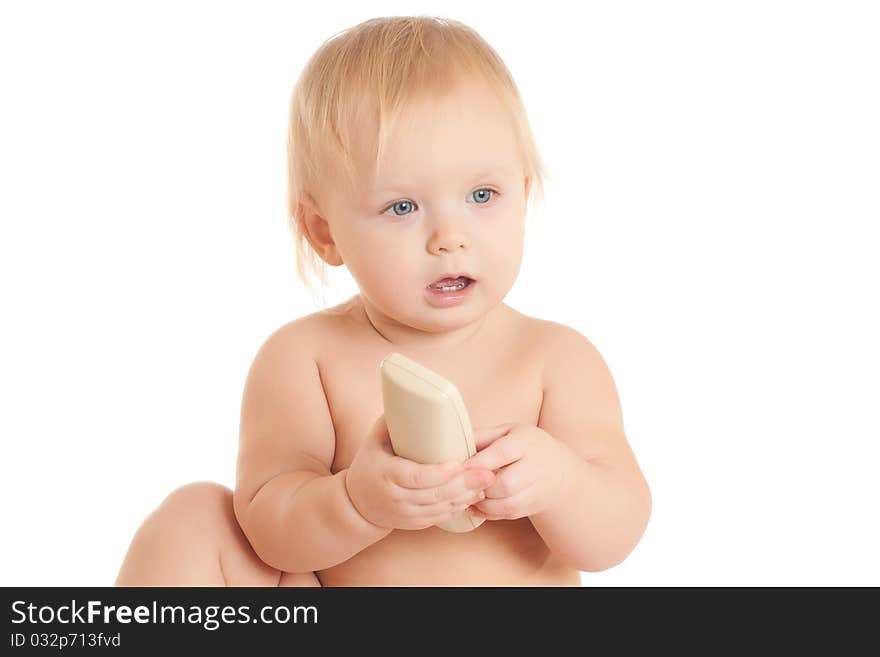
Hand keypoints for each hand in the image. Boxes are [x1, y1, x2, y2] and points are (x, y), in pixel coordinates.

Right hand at [345, 414, 496, 530]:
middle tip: (487, 473)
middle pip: (435, 494)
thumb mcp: (374, 440)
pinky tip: (474, 495)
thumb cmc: (369, 464)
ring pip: (441, 508)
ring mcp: (406, 514)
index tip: (459, 463)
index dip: (440, 473)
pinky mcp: (415, 523)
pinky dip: (459, 506)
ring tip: (486, 482)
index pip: (416, 477)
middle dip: (464, 484)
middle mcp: (396, 498)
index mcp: (386, 475)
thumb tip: (414, 397)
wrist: (358, 504)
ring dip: (466, 496)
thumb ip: (393, 421)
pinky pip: (440, 517)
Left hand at [462, 423, 576, 520]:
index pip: (501, 453)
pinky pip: (508, 514)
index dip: (478, 462)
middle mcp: (535, 466)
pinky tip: (475, 507)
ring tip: (465, 497)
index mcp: (526, 442)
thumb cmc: (526, 447)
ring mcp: (537, 489)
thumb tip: (455, 441)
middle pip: (505, 483)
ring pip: (507, 503)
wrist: (560, 472)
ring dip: (482, 503)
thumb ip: (483, 435)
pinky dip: (489, 513)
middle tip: (460, 485)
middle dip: (480, 487)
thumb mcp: (509, 432)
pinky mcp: (533, 506)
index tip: (458, 468)